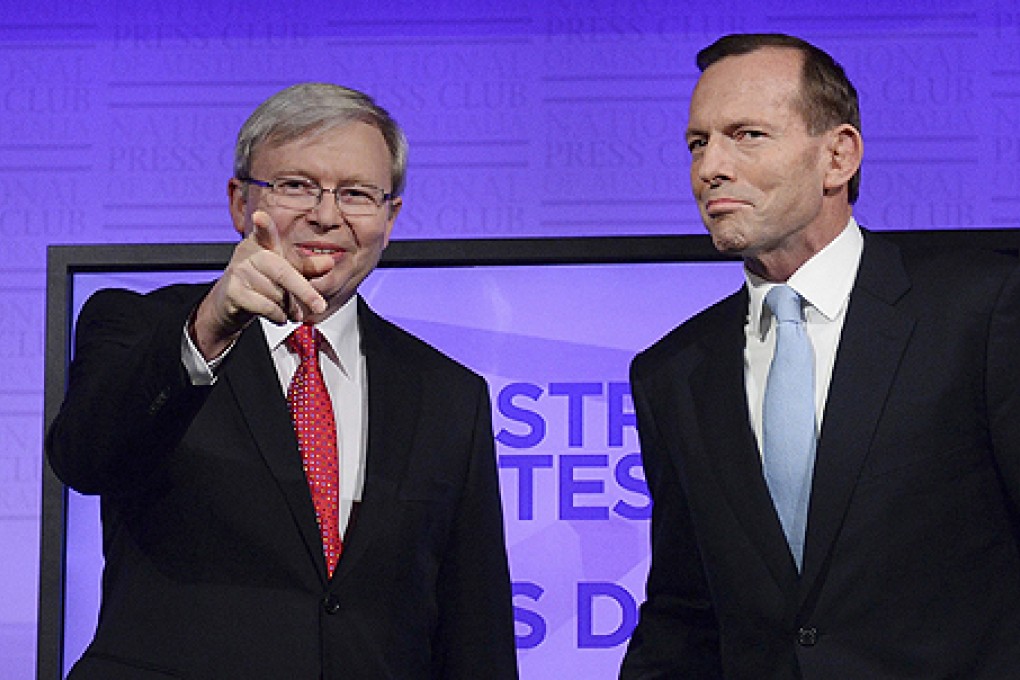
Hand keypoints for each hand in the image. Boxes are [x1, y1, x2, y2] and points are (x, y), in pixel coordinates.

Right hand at [190, 210, 330, 358]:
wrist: (228, 304)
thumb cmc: (261, 283)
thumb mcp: (286, 273)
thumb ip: (307, 268)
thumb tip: (330, 263)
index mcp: (263, 242)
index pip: (264, 231)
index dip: (263, 224)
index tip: (259, 217)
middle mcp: (248, 253)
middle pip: (283, 271)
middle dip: (304, 291)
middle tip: (319, 306)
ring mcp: (238, 271)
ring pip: (276, 293)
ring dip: (288, 307)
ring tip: (287, 309)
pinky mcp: (232, 292)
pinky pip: (265, 306)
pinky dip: (278, 315)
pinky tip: (279, 316)